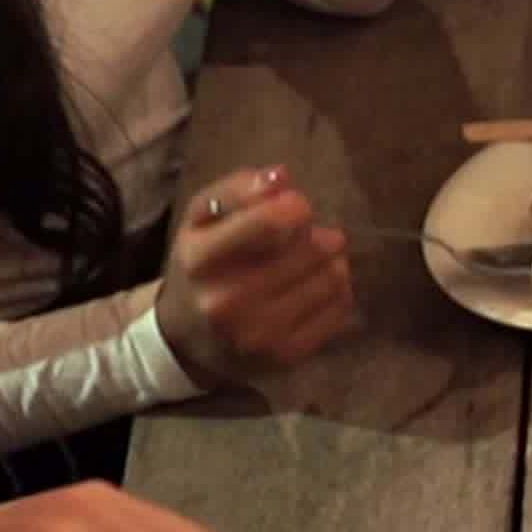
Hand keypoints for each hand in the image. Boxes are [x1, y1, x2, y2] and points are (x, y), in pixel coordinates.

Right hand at [154, 168, 354, 388]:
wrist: (189, 340)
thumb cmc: (202, 268)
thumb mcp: (201, 221)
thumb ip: (237, 190)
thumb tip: (283, 176)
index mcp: (201, 259)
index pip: (271, 222)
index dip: (296, 206)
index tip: (295, 207)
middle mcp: (228, 301)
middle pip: (313, 249)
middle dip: (317, 234)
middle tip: (306, 236)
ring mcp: (261, 333)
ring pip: (333, 277)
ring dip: (332, 260)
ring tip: (313, 259)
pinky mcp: (289, 354)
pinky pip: (341, 307)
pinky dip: (338, 288)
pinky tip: (317, 286)